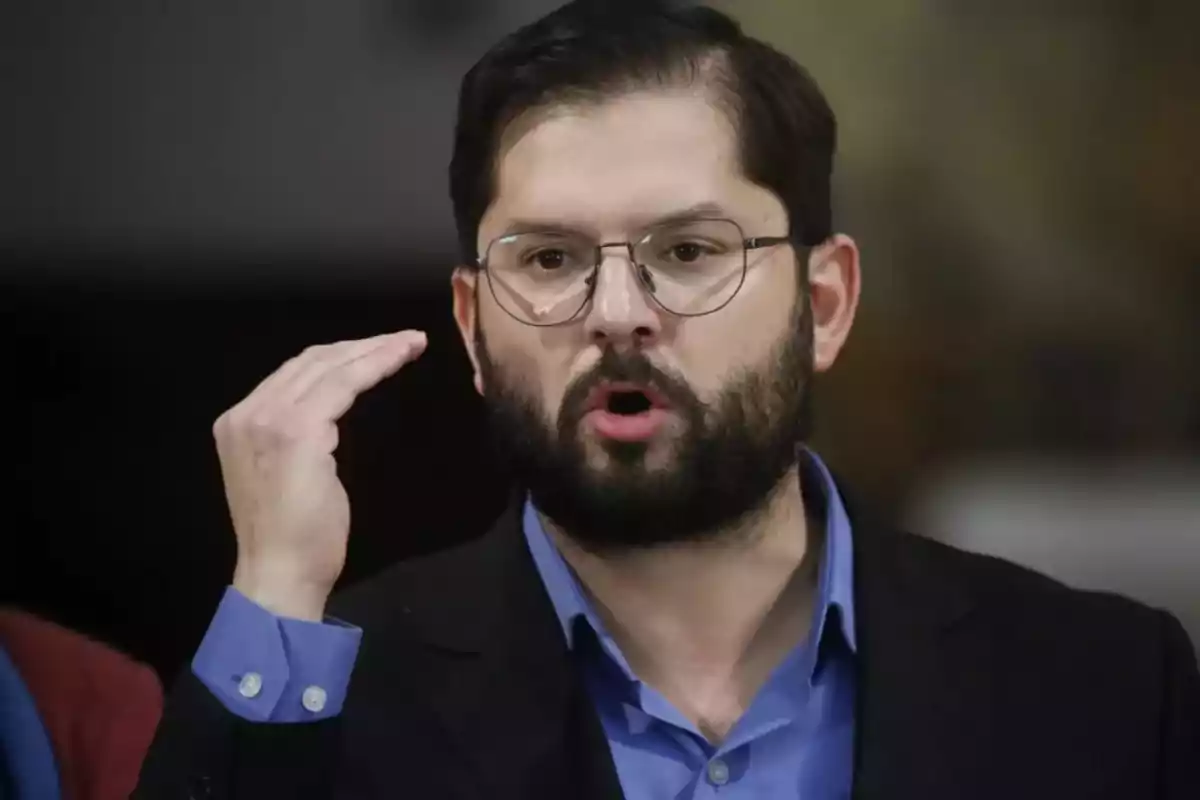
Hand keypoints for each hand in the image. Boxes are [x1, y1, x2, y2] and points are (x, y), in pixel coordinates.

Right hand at [215, 330, 427, 620]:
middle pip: (309, 361)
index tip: (377, 349)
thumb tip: (332, 414)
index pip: (292, 374)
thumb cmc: (293, 537)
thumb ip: (300, 437)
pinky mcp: (298, 431)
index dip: (338, 355)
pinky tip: (400, 359)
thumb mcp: (288, 474)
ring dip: (374, 350)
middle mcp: (246, 413)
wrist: (279, 574)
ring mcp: (268, 419)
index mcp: (238, 422)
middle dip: (360, 345)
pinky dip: (376, 366)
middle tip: (404, 339)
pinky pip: (345, 384)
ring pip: (329, 366)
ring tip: (411, 343)